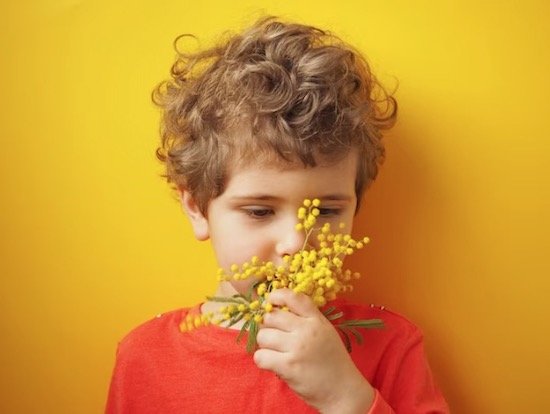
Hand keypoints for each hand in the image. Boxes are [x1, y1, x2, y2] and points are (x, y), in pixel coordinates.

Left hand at [253, 289, 374, 413]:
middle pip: (271, 317)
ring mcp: (297, 348)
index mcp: (316, 320)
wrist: (343, 391)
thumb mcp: (326, 332)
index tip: (270, 301)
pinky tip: (272, 363)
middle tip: (274, 336)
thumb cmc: (332, 361)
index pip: (293, 297)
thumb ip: (307, 319)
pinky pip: (261, 356)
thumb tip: (278, 309)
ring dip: (264, 344)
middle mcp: (307, 330)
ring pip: (263, 336)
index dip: (276, 295)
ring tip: (275, 352)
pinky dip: (262, 360)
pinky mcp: (288, 366)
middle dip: (267, 326)